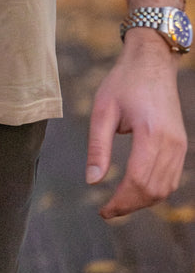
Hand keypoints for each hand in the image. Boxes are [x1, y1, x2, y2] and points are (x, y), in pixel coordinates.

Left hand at [86, 29, 186, 219]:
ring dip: (143, 201)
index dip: (120, 202)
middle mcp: (171, 143)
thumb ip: (98, 146)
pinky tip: (136, 190)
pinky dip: (155, 191)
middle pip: (153, 190)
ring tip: (119, 203)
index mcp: (151, 133)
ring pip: (165, 188)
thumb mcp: (102, 109)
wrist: (151, 61)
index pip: (138, 181)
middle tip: (107, 210)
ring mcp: (180, 144)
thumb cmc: (124, 81)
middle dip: (130, 206)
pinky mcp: (181, 144)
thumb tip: (92, 181)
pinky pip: (172, 178)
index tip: (103, 210)